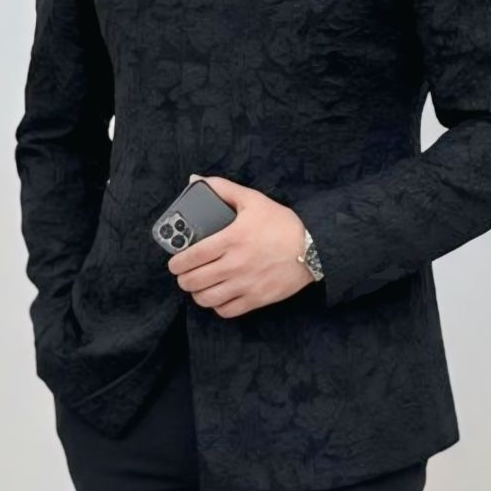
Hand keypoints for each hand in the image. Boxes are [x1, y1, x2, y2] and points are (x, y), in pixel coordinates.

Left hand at [167, 174, 312, 317]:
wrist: (314, 247)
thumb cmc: (281, 223)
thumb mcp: (253, 200)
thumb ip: (223, 189)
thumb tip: (195, 180)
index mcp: (231, 239)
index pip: (191, 257)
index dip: (177, 262)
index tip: (176, 262)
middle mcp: (235, 264)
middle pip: (194, 281)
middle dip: (184, 278)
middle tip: (188, 272)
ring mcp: (245, 284)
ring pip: (206, 299)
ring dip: (199, 293)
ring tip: (201, 285)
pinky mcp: (256, 299)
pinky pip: (226, 311)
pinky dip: (218, 306)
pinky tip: (220, 295)